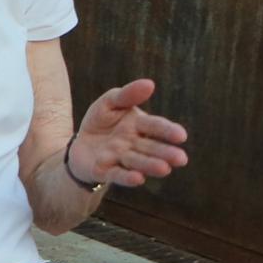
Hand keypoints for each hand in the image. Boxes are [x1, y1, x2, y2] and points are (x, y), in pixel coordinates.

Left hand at [69, 80, 189, 189]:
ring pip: (137, 162)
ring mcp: (121, 159)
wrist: (80, 145)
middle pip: (151, 148)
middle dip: (165, 153)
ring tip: (165, 169)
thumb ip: (127, 94)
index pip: (155, 126)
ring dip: (150, 165)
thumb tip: (150, 84)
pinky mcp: (107, 172)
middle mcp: (135, 144)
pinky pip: (118, 175)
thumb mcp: (109, 103)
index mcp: (139, 126)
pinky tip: (138, 178)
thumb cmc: (101, 121)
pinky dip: (128, 177)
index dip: (168, 131)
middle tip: (181, 159)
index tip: (181, 135)